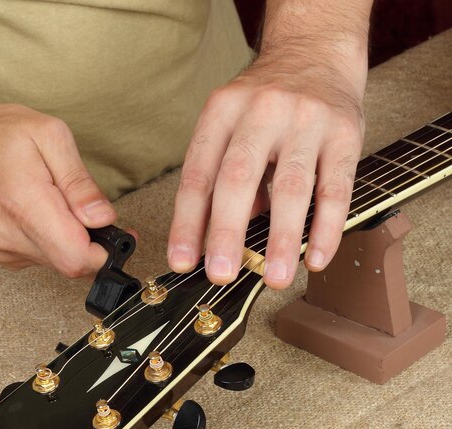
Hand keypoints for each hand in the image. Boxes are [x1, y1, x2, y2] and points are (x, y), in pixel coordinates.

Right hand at [0, 103, 113, 276]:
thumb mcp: (49, 136)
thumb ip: (80, 183)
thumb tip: (102, 218)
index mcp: (24, 205)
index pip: (75, 258)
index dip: (104, 252)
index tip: (115, 234)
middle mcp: (10, 236)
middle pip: (71, 265)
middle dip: (93, 244)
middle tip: (92, 213)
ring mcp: (3, 250)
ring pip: (59, 264)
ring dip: (71, 241)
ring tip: (59, 205)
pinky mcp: (2, 254)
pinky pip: (43, 259)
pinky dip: (54, 241)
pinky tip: (44, 215)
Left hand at [167, 48, 365, 287]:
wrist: (316, 52)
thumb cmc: (265, 104)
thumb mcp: (231, 126)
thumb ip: (223, 179)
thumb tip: (215, 242)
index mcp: (222, 113)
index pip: (198, 175)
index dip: (186, 223)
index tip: (181, 261)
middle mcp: (261, 113)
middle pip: (238, 179)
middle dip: (226, 233)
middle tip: (221, 274)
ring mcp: (306, 122)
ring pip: (292, 187)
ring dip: (283, 239)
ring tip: (276, 278)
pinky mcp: (345, 134)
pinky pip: (336, 189)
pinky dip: (326, 228)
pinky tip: (317, 258)